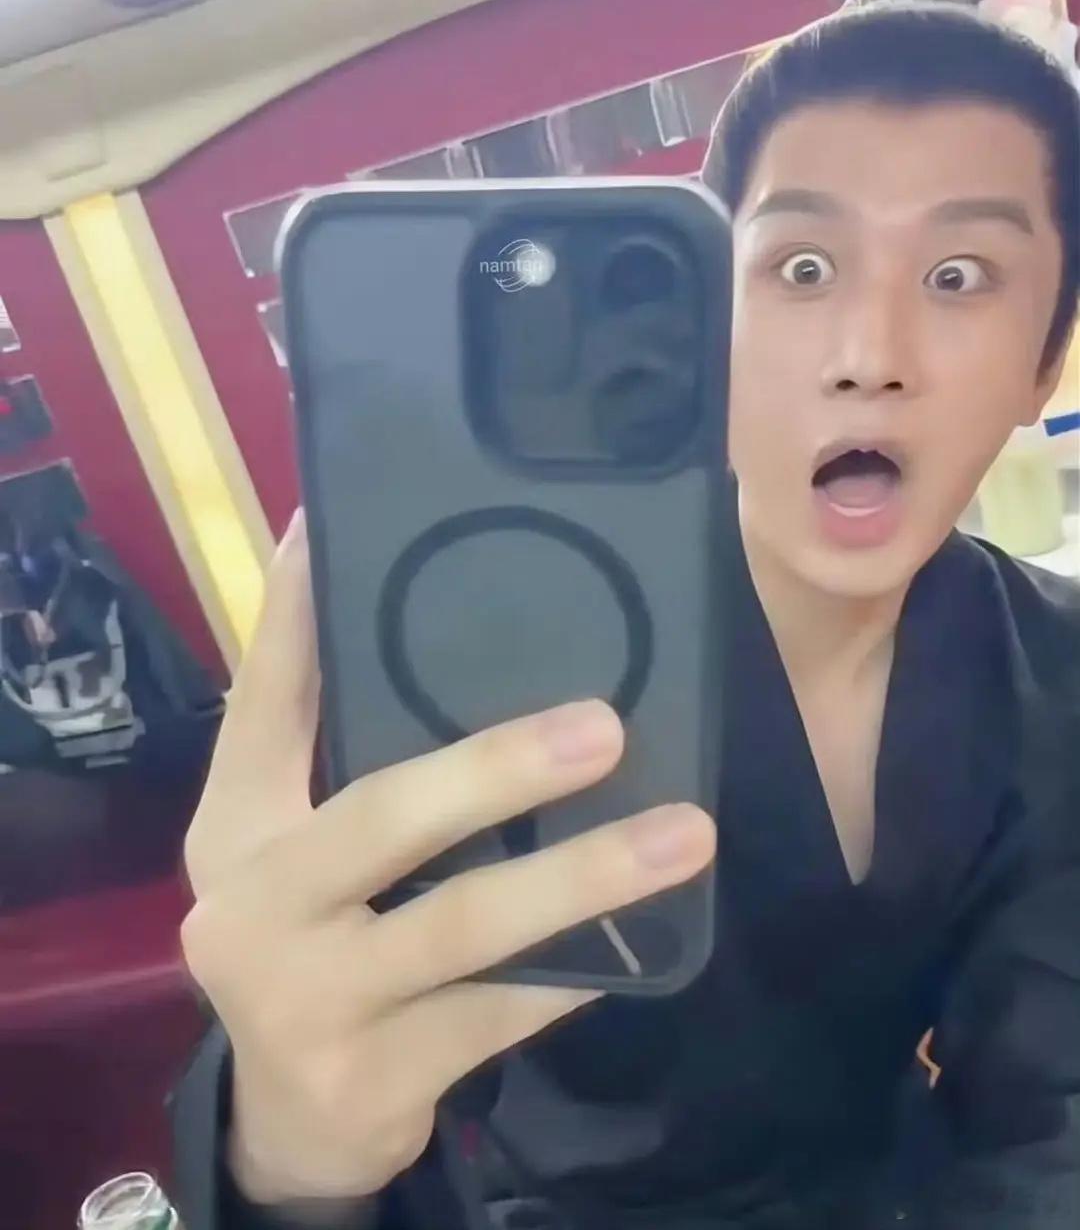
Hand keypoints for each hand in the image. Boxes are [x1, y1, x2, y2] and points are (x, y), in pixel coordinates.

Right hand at [180, 512, 715, 1204]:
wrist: (292, 1119)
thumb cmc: (311, 943)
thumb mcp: (299, 851)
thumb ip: (343, 761)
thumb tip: (429, 632)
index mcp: (233, 826)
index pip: (262, 701)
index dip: (292, 615)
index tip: (328, 522)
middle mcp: (251, 904)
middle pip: (380, 818)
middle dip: (497, 769)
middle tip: (606, 726)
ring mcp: (307, 999)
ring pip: (461, 926)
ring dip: (580, 877)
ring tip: (683, 835)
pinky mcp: (373, 1078)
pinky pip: (501, 1012)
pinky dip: (576, 969)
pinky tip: (641, 937)